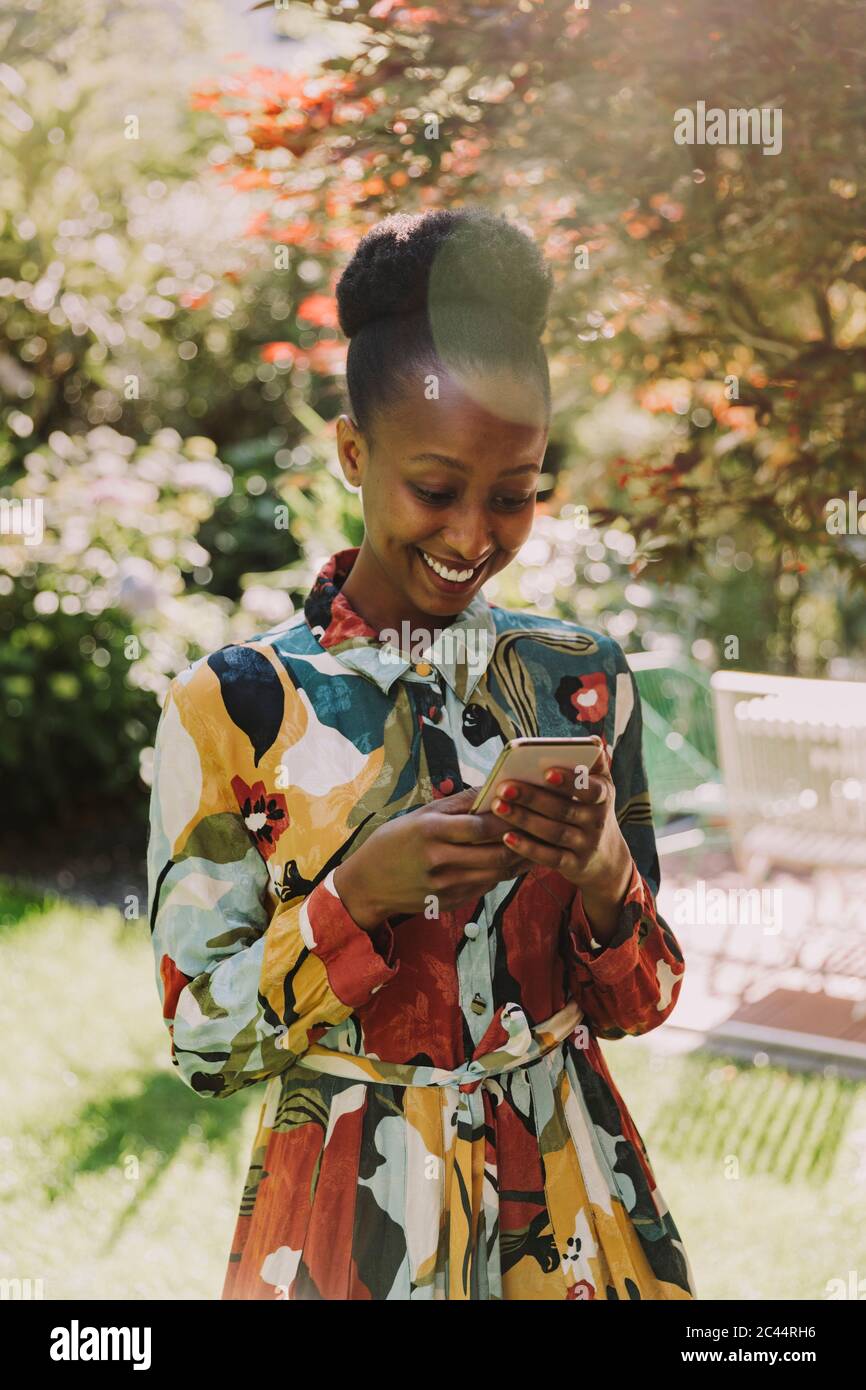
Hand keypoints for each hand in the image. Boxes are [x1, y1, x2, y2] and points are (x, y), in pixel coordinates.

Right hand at [333, 787, 533, 928]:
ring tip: (535, 842)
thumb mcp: (420, 815)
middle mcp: (440, 861)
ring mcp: (446, 885)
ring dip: (519, 858)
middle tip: (539, 826)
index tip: (524, 806)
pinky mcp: (451, 902)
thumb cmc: (394, 842)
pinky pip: (487, 886)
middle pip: (496, 853)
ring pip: (497, 873)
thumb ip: (458, 803)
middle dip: (522, 840)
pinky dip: (503, 873)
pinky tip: (513, 861)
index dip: (506, 818)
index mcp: (430, 832)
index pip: (480, 827)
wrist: (368, 884)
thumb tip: (492, 786)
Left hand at [487, 744, 633, 937]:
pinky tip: (506, 836)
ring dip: (524, 819)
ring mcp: (586, 845)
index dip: (570, 782)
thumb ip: (593, 765)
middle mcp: (598, 821)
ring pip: (554, 832)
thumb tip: (589, 739)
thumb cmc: (592, 811)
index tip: (546, 772)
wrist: (606, 859)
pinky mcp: (573, 866)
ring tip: (498, 806)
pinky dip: (527, 848)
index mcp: (603, 796)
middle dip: (533, 797)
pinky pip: (549, 857)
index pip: (591, 789)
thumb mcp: (600, 788)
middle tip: (504, 787)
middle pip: (564, 809)